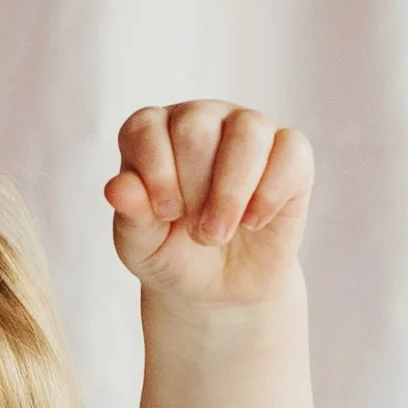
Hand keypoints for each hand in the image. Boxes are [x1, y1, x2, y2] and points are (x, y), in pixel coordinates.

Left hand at [105, 102, 312, 306]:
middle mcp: (200, 120)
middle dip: (195, 187)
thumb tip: (117, 188)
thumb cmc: (173, 255)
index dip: (156, 172)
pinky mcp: (289, 151)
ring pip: (247, 131)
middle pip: (196, 125)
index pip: (147, 127)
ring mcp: (246, 129)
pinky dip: (271, 192)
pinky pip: (290, 150)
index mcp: (153, 134)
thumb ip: (130, 216)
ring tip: (220, 234)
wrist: (218, 287)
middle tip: (197, 233)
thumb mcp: (142, 246)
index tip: (166, 215)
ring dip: (231, 191)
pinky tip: (255, 222)